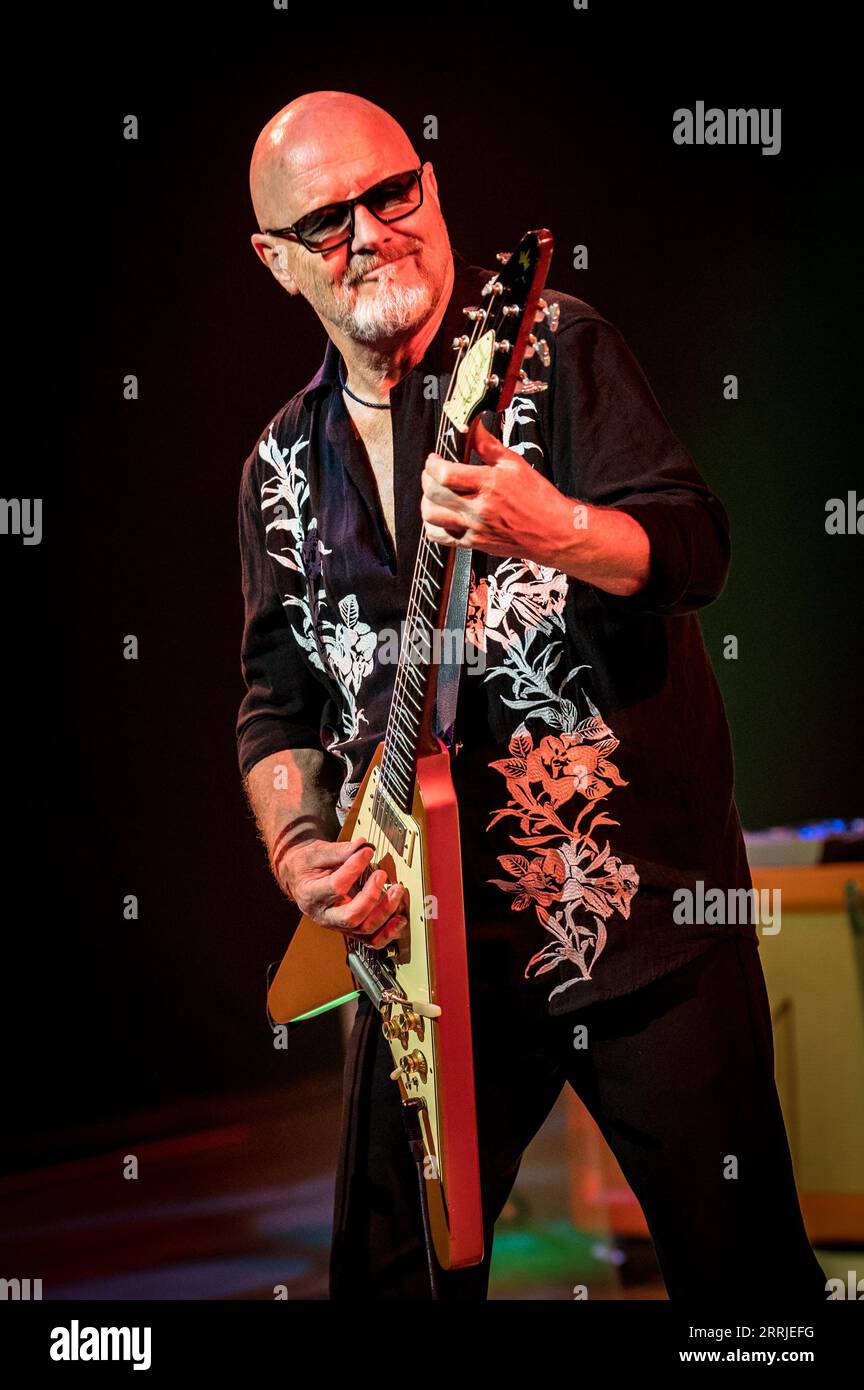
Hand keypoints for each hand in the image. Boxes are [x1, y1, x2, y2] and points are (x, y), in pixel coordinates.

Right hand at [277, 837, 406, 947]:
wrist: (300, 879)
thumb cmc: (307, 867)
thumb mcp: (316, 853)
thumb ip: (339, 851)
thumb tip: (362, 846)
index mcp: (311, 894)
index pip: (336, 887)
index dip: (353, 869)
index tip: (367, 852)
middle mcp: (324, 915)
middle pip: (351, 916)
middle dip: (371, 896)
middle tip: (381, 875)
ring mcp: (337, 925)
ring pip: (364, 928)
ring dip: (385, 911)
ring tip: (396, 891)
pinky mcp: (350, 928)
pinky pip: (370, 939)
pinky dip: (388, 933)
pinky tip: (399, 920)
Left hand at [420, 417, 570, 561]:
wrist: (553, 533)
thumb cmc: (539, 498)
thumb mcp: (515, 464)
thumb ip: (489, 445)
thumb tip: (474, 426)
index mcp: (489, 484)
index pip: (445, 474)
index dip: (432, 464)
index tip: (434, 459)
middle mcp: (479, 508)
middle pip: (434, 493)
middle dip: (426, 478)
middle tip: (432, 472)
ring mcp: (475, 528)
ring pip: (431, 516)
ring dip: (426, 502)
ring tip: (434, 494)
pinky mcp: (474, 544)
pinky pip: (440, 537)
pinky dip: (432, 525)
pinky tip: (441, 515)